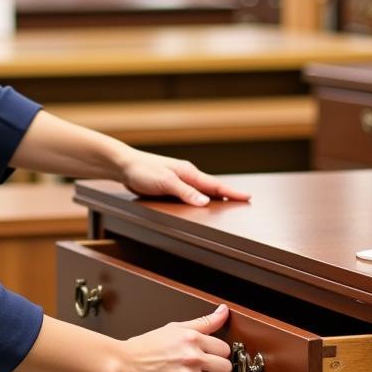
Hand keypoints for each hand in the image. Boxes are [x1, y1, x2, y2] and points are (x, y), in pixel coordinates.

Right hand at [115, 304, 232, 371]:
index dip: (218, 353)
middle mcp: (191, 357)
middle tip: (206, 369)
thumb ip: (202, 322)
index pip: (224, 348)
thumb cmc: (144, 347)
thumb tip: (223, 311)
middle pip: (225, 367)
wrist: (122, 365)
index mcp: (192, 338)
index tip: (211, 356)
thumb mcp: (174, 328)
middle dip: (217, 369)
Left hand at [117, 148, 251, 206]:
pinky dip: (200, 199)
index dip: (232, 192)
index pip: (215, 185)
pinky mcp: (170, 187)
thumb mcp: (165, 182)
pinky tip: (200, 206)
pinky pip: (190, 194)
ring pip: (201, 191)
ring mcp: (179, 181)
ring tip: (227, 205)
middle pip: (212, 188)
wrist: (124, 165)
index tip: (248, 197)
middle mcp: (187, 176)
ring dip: (214, 198)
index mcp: (189, 173)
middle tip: (243, 203)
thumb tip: (205, 202)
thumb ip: (185, 192)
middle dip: (228, 195)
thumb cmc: (142, 170)